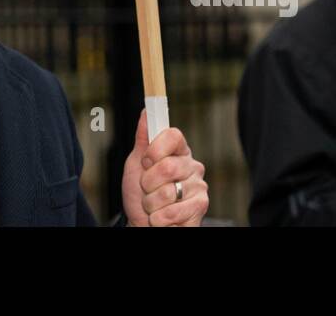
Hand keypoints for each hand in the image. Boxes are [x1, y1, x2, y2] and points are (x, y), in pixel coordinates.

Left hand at [121, 110, 207, 226]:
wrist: (142, 223)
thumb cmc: (139, 193)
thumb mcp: (135, 164)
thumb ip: (143, 139)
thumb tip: (146, 112)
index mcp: (177, 151)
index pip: (174, 135)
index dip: (156, 149)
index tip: (145, 162)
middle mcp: (192, 166)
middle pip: (168, 166)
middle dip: (148, 182)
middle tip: (146, 189)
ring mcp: (198, 187)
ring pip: (168, 192)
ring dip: (151, 203)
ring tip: (153, 205)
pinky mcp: (200, 208)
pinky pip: (172, 212)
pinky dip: (158, 218)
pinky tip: (161, 217)